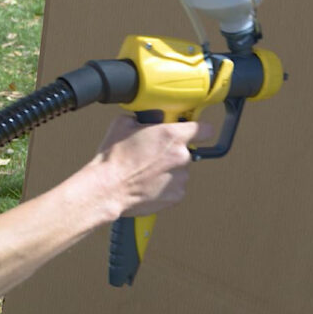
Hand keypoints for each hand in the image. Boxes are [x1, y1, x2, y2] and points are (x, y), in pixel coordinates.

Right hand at [85, 115, 212, 216]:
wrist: (108, 188)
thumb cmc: (114, 158)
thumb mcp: (124, 124)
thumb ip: (142, 118)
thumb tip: (146, 118)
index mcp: (173, 135)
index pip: (204, 129)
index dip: (199, 129)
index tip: (195, 130)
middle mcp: (182, 156)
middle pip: (187, 150)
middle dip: (173, 150)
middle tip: (154, 154)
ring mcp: (181, 177)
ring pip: (180, 169)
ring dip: (169, 169)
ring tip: (147, 171)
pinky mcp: (177, 195)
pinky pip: (176, 186)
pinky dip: (166, 185)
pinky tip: (149, 183)